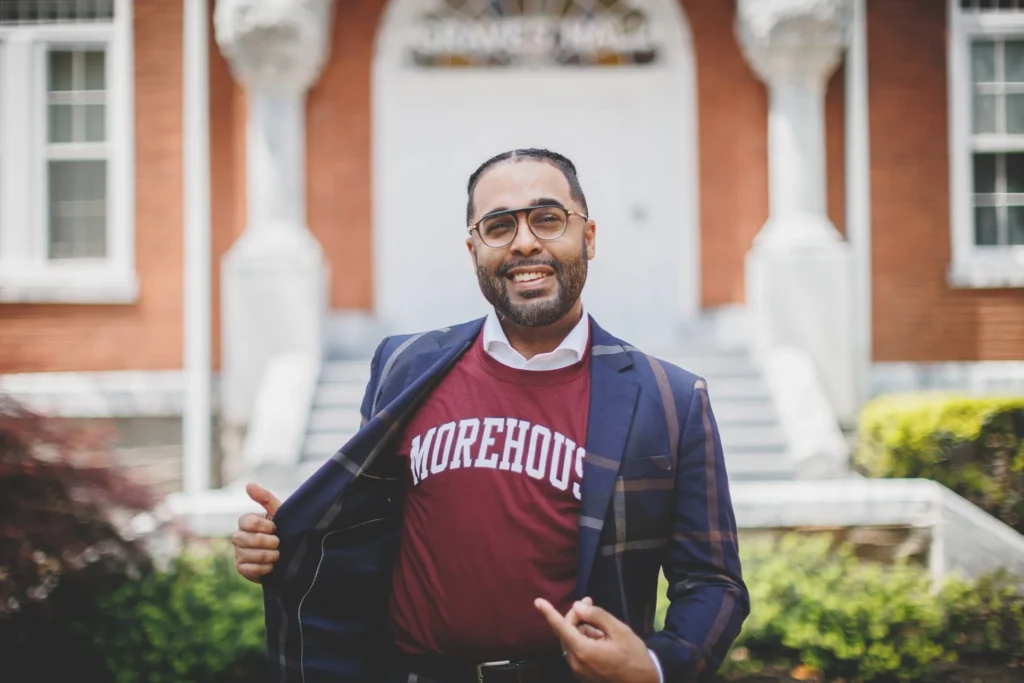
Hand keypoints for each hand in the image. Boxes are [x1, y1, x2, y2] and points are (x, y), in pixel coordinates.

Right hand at [232, 483, 281, 582]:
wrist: (290, 553)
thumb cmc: (283, 528)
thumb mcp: (279, 513)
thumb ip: (265, 499)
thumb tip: (248, 485)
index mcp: (246, 521)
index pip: (248, 521)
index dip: (265, 527)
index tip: (276, 528)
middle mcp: (238, 536)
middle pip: (245, 539)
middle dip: (267, 542)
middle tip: (279, 543)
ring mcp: (238, 553)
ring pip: (248, 555)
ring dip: (268, 556)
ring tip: (278, 554)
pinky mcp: (241, 568)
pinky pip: (248, 569)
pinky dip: (263, 568)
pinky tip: (272, 566)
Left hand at [535, 598, 658, 682]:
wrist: (645, 681)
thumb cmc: (634, 655)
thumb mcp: (619, 630)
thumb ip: (596, 615)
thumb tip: (577, 606)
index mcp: (584, 651)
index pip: (561, 628)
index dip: (549, 613)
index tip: (538, 601)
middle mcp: (577, 663)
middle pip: (566, 632)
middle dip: (576, 616)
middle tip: (590, 602)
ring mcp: (579, 671)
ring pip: (571, 641)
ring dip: (582, 629)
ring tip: (603, 628)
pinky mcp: (583, 675)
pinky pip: (577, 651)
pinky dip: (584, 640)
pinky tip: (601, 638)